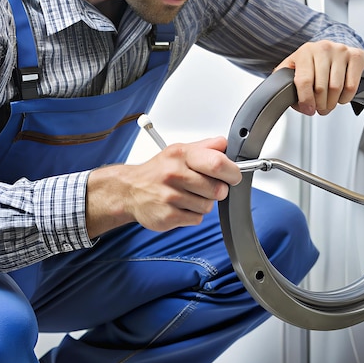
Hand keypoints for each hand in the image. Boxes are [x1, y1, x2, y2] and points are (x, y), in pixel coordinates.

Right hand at [85, 136, 241, 237]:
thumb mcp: (179, 151)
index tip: (234, 175)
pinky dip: (193, 215)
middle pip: (217, 189)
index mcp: (181, 155)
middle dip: (218, 190)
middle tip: (208, 186)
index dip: (232, 171)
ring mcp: (169, 197)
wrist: (129, 190)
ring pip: (208, 206)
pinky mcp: (167, 217)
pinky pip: (196, 219)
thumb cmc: (158, 171)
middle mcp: (174, 174)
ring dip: (204, 203)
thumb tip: (225, 143)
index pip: (217, 163)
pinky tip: (181, 206)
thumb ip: (205, 147)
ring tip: (189, 196)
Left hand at [275, 40, 363, 115]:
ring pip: (336, 88)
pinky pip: (351, 87)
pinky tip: (341, 96)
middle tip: (320, 108)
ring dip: (332, 103)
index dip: (305, 100)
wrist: (338, 51)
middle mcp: (323, 48)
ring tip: (329, 104)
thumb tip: (297, 104)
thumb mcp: (296, 68)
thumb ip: (287, 84)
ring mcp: (341, 51)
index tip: (308, 109)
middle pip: (320, 88)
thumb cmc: (316, 63)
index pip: (303, 80)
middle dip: (320, 104)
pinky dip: (345, 98)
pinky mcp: (356, 57)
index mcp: (305, 52)